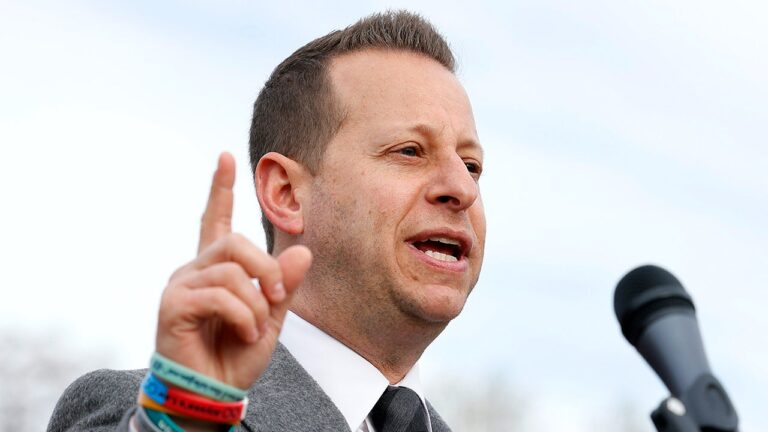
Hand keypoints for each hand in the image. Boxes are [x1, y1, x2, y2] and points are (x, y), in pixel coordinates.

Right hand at [155, 152, 311, 388]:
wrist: (213, 394)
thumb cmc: (236, 355)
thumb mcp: (272, 317)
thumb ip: (284, 284)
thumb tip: (303, 250)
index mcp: (217, 268)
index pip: (216, 220)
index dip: (221, 189)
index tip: (225, 157)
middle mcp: (194, 269)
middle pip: (235, 241)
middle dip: (265, 268)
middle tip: (276, 298)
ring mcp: (180, 285)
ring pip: (231, 269)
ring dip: (255, 301)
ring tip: (255, 327)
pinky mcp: (172, 306)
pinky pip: (218, 294)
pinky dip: (242, 314)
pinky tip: (243, 333)